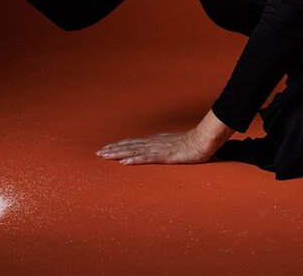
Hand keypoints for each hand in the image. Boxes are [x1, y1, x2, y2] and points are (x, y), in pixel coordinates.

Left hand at [96, 110, 234, 164]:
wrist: (204, 140)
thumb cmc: (193, 143)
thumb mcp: (175, 145)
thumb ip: (164, 147)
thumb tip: (156, 150)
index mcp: (155, 141)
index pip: (133, 143)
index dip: (119, 145)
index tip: (106, 148)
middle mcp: (153, 143)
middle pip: (129, 145)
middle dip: (113, 149)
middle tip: (98, 153)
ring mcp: (158, 149)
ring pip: (133, 151)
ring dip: (118, 153)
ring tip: (105, 156)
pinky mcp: (164, 156)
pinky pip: (146, 158)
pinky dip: (134, 160)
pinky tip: (124, 162)